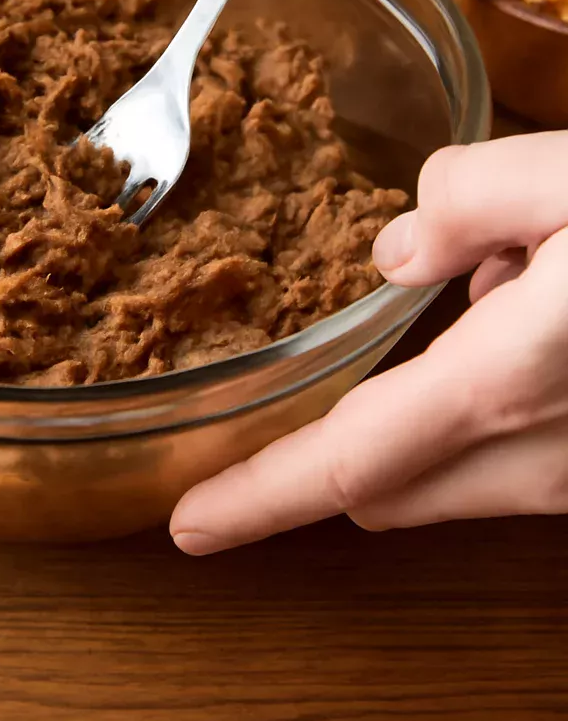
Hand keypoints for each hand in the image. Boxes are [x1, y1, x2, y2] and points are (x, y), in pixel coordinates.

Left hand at [170, 135, 567, 552]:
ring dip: (419, 424)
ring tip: (474, 292)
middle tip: (275, 406)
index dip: (258, 497)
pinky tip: (529, 321)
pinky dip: (485, 414)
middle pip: (389, 492)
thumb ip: (470, 198)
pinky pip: (518, 466)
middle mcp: (543, 461)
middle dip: (322, 463)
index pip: (347, 465)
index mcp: (504, 383)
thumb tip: (397, 249)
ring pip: (457, 483)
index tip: (188, 522)